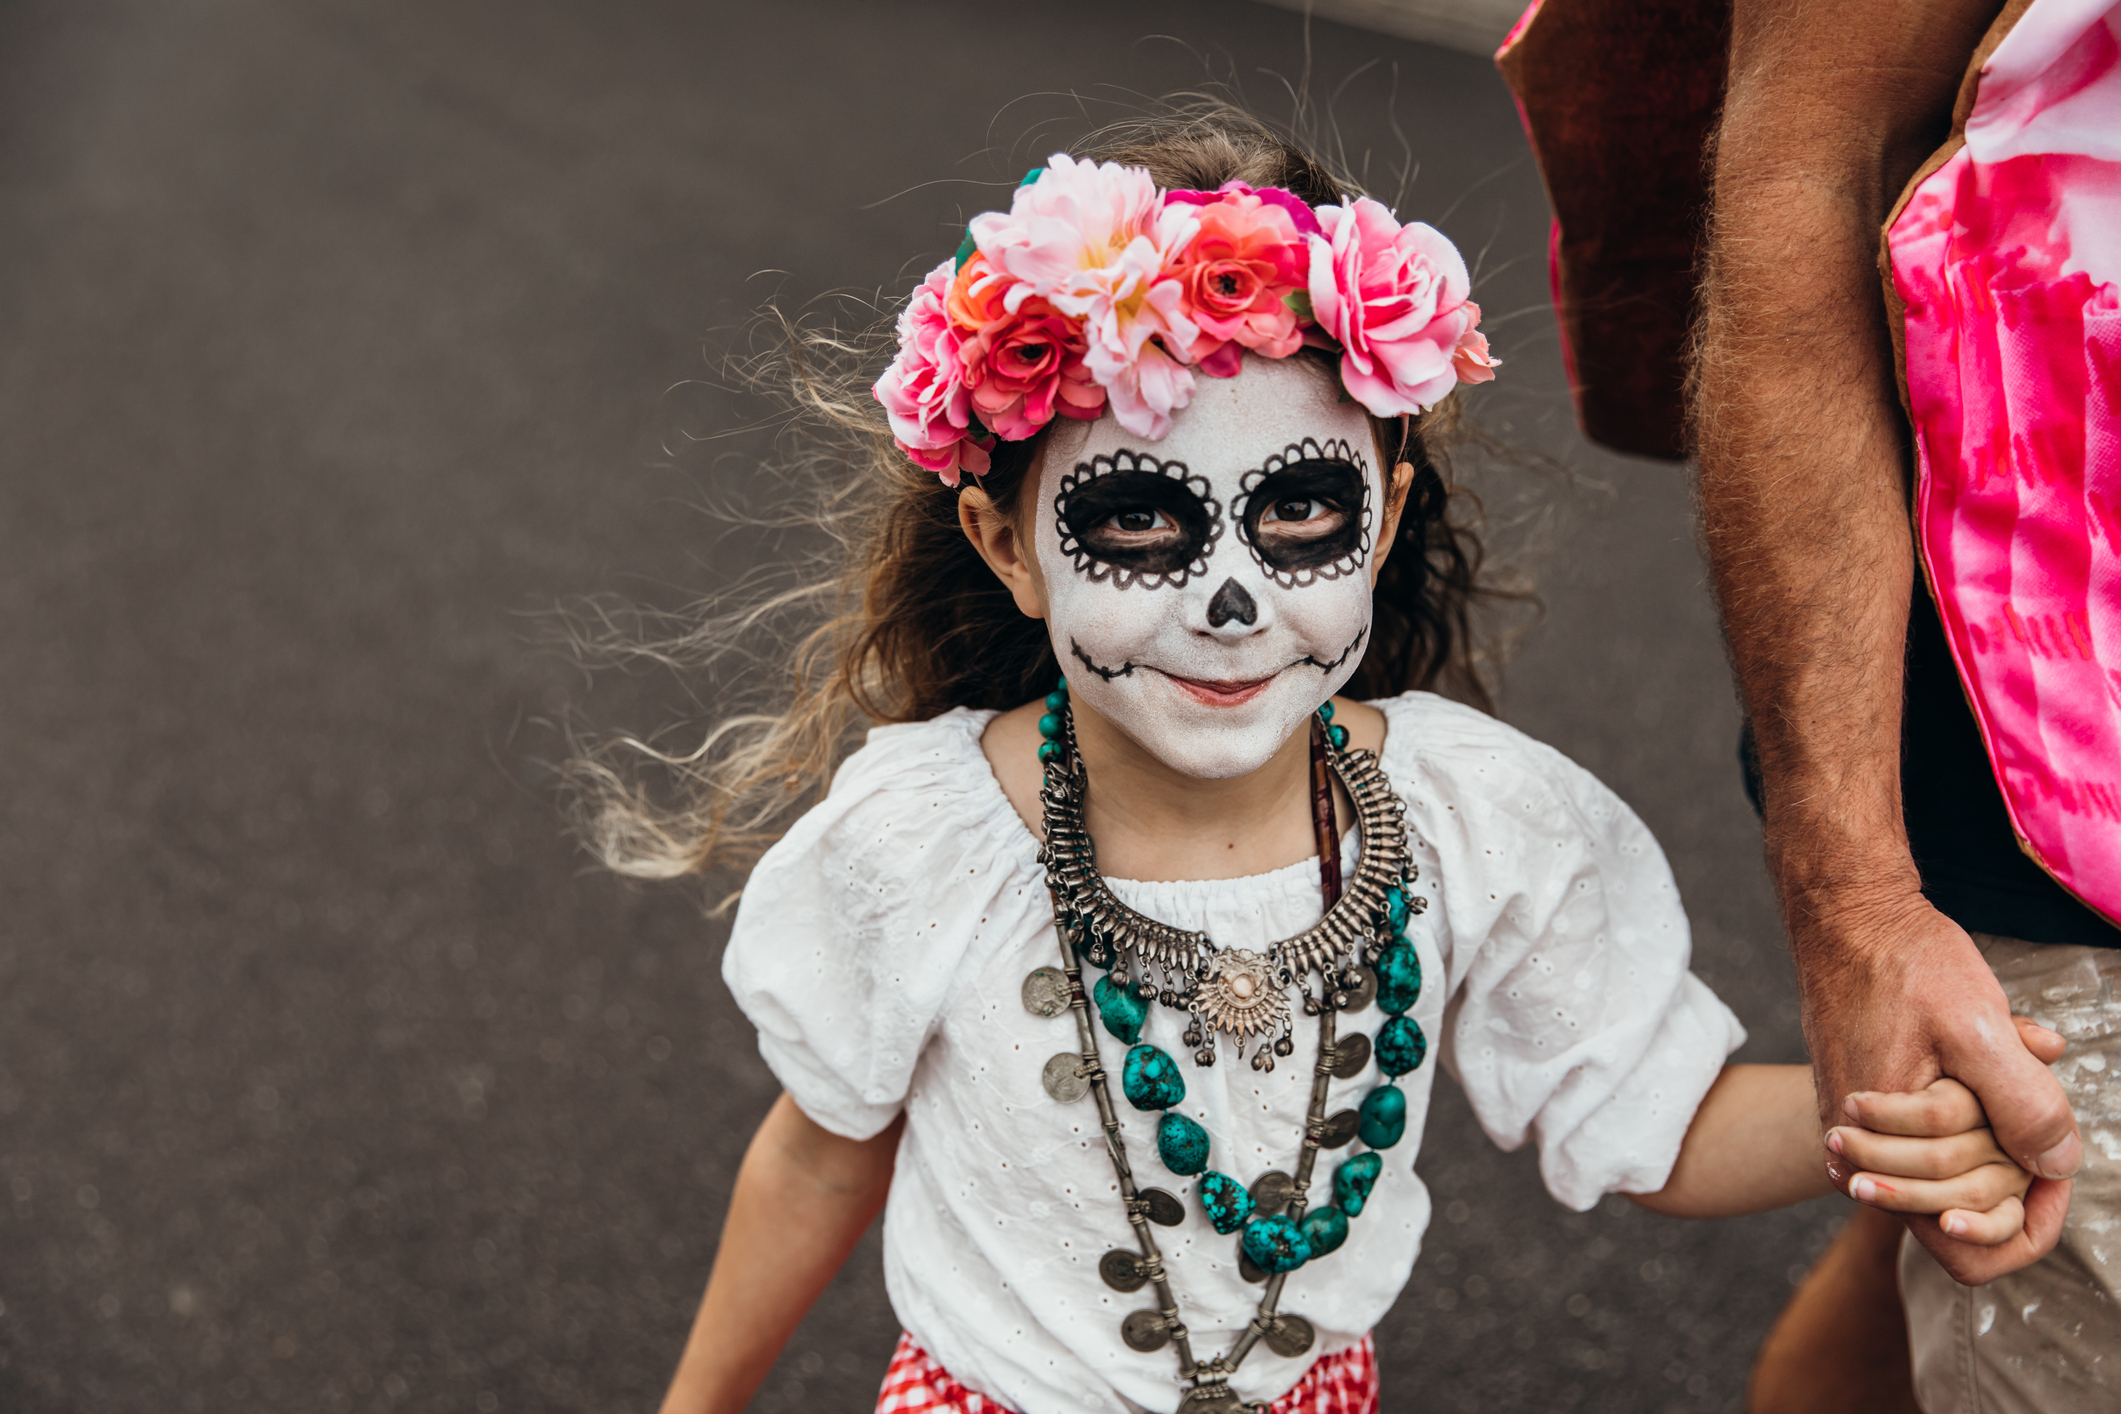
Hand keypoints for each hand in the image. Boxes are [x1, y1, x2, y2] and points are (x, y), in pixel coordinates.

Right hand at [1795, 897, 2077, 1283]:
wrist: (1848, 918)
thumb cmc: (1902, 963)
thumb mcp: (1978, 1026)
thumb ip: (2024, 1104)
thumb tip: (2057, 1166)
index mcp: (1881, 1152)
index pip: (1965, 1248)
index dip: (2024, 1222)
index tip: (2049, 1167)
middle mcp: (1861, 1157)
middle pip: (1969, 1208)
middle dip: (2013, 1151)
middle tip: (2023, 1078)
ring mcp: (1864, 1135)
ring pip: (1960, 1170)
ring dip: (1997, 1120)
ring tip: (2006, 1053)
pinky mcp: (1871, 1111)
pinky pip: (1941, 1135)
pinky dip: (1977, 1102)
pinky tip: (1982, 1053)